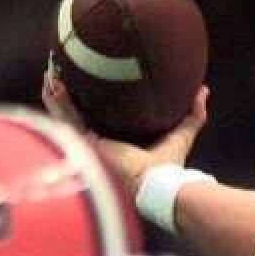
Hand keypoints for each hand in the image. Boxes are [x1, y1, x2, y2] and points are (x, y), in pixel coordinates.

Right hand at [41, 71, 208, 196]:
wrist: (156, 184)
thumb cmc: (169, 166)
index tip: (91, 78)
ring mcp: (89, 146)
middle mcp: (101, 144)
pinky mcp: (84, 145)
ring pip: (65, 116)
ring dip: (56, 94)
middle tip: (64, 71)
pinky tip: (51, 83)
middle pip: (79, 114)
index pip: (103, 117)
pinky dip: (56, 102)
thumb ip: (193, 114)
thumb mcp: (181, 134)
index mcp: (120, 141)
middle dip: (70, 93)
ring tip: (52, 72)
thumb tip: (203, 91)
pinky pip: (64, 119)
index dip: (95, 99)